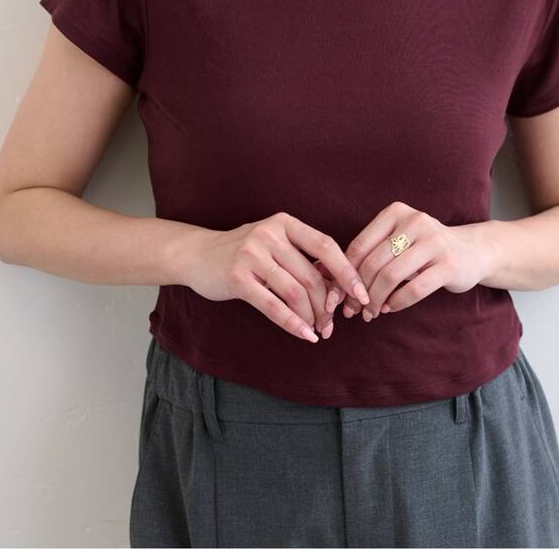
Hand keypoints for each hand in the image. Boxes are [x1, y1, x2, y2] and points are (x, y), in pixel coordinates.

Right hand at [181, 212, 370, 342]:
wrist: (197, 254)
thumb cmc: (243, 251)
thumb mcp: (273, 242)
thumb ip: (302, 257)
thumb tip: (339, 286)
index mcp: (284, 223)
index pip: (325, 245)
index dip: (346, 271)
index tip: (361, 293)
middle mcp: (269, 235)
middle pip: (311, 276)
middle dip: (326, 305)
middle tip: (331, 323)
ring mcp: (252, 255)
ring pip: (295, 293)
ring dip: (311, 317)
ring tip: (319, 331)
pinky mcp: (238, 278)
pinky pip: (273, 306)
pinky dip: (293, 324)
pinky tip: (305, 335)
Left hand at [320, 202, 488, 320]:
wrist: (471, 252)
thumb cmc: (422, 249)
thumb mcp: (395, 242)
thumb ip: (366, 253)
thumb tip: (321, 270)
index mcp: (396, 213)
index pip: (360, 245)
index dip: (344, 274)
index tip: (337, 296)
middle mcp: (415, 221)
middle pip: (373, 263)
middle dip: (359, 291)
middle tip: (352, 310)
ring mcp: (434, 241)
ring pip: (391, 277)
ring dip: (375, 300)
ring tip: (370, 313)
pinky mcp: (448, 264)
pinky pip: (414, 289)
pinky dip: (397, 303)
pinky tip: (389, 309)